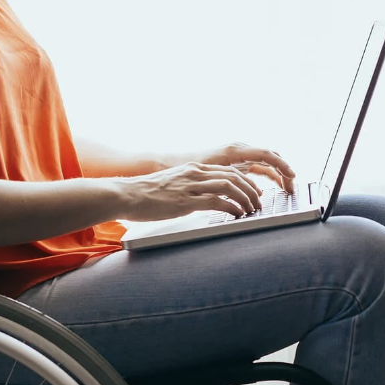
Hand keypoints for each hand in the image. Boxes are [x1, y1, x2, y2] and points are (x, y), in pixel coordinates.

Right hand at [125, 162, 264, 220]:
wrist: (125, 194)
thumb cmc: (146, 194)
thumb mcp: (173, 185)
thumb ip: (190, 188)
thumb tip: (204, 200)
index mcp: (193, 169)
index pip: (228, 171)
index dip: (246, 181)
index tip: (255, 192)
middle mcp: (195, 173)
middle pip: (234, 176)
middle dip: (251, 190)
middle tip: (259, 202)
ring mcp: (190, 186)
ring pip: (230, 186)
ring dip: (245, 198)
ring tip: (252, 210)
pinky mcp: (186, 201)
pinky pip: (217, 202)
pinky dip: (232, 208)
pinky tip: (237, 215)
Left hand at [199, 143, 296, 193]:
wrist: (177, 163)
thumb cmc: (193, 168)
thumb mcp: (214, 175)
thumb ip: (233, 181)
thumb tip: (251, 192)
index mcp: (236, 150)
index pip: (267, 155)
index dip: (282, 166)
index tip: (292, 177)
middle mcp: (241, 150)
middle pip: (271, 158)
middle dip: (284, 172)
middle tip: (292, 188)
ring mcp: (242, 155)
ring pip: (268, 163)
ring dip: (279, 175)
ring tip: (287, 189)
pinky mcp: (240, 162)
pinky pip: (261, 167)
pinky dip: (270, 176)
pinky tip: (274, 188)